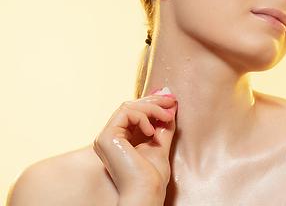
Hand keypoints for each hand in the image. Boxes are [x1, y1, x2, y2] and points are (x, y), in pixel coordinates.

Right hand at [93, 89, 176, 204]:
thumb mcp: (160, 145)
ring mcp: (105, 137)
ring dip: (152, 108)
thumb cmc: (151, 176)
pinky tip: (151, 132)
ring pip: (127, 106)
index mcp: (118, 139)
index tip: (170, 102)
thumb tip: (171, 107)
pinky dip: (143, 117)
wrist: (146, 192)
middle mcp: (108, 137)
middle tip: (171, 100)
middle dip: (153, 101)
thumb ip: (163, 127)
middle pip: (129, 106)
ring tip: (167, 117)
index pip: (132, 113)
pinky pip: (126, 113)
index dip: (151, 104)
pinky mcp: (107, 137)